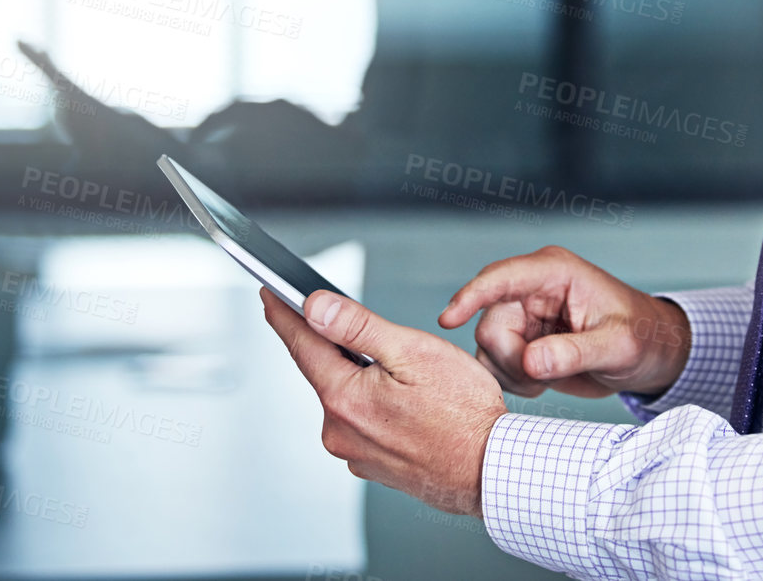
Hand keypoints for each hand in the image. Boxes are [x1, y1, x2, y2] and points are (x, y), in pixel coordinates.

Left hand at [262, 288, 505, 517]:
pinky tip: (409, 404)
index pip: (301, 344)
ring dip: (364, 378)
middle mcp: (339, 431)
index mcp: (344, 398)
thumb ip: (357, 327)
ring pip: (347, 396)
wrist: (492, 469)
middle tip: (377, 335)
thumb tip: (314, 308)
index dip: (284, 313)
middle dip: (341, 346)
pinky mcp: (371, 464)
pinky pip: (362, 421)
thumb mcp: (412, 351)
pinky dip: (376, 405)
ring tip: (410, 378)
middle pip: (325, 370)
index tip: (270, 294)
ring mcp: (354, 452)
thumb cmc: (464, 414)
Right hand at [439, 246, 690, 399]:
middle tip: (544, 377)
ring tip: (548, 379)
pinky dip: (512, 381)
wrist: (650, 355)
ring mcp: (523, 315)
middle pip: (489, 325)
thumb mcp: (618, 346)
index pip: (501, 278)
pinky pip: (493, 363)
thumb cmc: (643, 337)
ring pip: (487, 348)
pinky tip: (542, 382)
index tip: (448, 319)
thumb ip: (574, 353)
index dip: (471, 296)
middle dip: (512, 359)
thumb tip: (530, 362)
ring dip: (511, 373)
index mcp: (554, 273)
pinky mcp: (519, 340)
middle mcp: (531, 289)